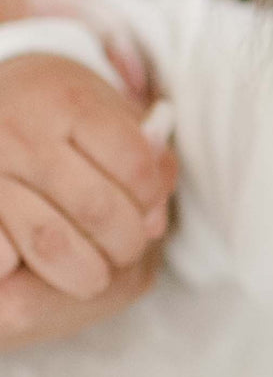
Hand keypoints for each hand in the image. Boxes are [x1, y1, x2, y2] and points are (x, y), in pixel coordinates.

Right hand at [0, 54, 177, 329]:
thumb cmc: (57, 115)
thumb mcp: (107, 114)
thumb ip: (145, 160)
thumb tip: (154, 225)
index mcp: (68, 102)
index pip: (135, 165)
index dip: (152, 198)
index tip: (148, 209)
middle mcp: (20, 132)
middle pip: (97, 208)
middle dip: (125, 243)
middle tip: (126, 251)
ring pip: (51, 242)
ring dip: (85, 271)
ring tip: (93, 274)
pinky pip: (2, 256)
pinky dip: (20, 270)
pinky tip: (30, 265)